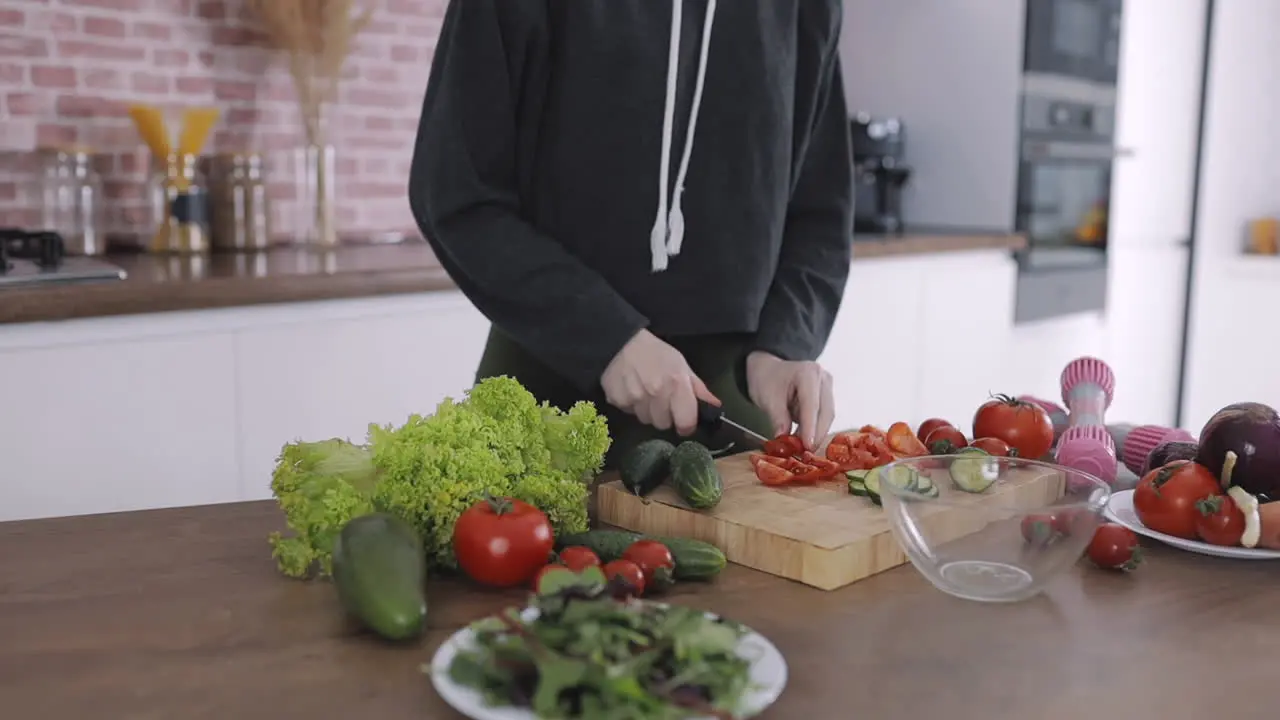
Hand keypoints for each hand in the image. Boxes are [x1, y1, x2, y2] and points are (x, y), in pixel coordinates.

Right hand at [600, 330, 720, 434]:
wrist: (621, 342)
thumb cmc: (656, 352)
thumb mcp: (681, 365)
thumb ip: (698, 388)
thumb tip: (715, 405)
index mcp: (677, 384)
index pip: (686, 422)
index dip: (686, 425)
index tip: (683, 422)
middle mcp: (657, 394)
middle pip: (663, 424)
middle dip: (664, 415)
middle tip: (660, 400)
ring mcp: (636, 398)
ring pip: (645, 420)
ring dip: (647, 411)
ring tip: (644, 393)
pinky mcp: (618, 400)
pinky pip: (629, 413)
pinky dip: (631, 405)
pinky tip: (631, 390)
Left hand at [745, 351, 834, 449]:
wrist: (768, 370)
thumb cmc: (767, 379)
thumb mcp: (767, 398)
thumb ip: (778, 418)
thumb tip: (784, 439)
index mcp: (808, 373)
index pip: (812, 404)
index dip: (810, 427)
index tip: (807, 445)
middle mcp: (822, 379)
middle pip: (825, 412)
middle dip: (816, 434)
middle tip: (804, 452)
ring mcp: (826, 388)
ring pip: (827, 417)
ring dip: (815, 434)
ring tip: (800, 448)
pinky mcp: (826, 398)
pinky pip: (823, 418)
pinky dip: (813, 430)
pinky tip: (803, 440)